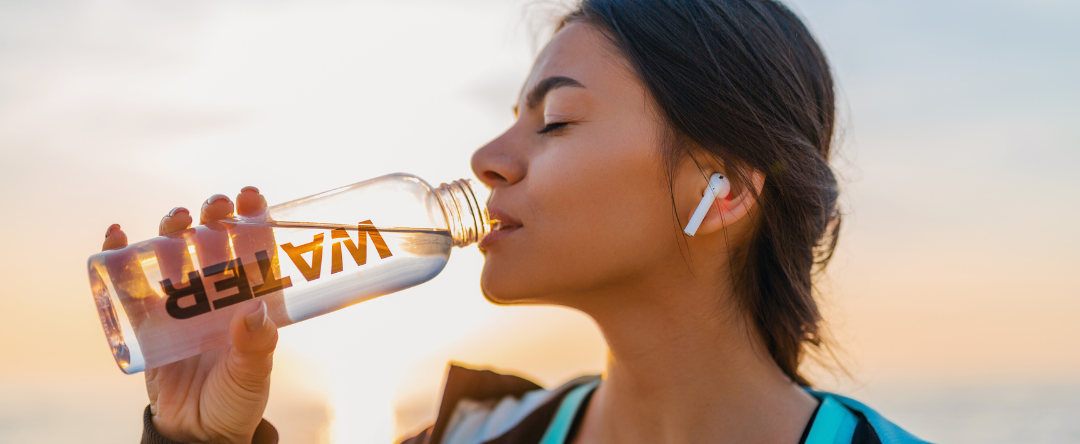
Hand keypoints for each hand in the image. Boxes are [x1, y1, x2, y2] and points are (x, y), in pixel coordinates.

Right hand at [103, 187, 277, 443]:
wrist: (196, 434)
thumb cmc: (236, 400)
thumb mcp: (253, 375)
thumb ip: (256, 347)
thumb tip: (254, 313)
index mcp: (249, 298)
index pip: (253, 248)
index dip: (252, 217)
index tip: (250, 196)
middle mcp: (215, 292)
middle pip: (212, 242)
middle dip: (213, 217)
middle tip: (215, 207)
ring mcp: (179, 302)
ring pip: (173, 253)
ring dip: (172, 228)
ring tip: (178, 218)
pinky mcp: (145, 319)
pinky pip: (129, 284)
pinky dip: (118, 256)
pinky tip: (116, 234)